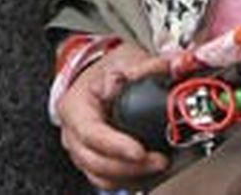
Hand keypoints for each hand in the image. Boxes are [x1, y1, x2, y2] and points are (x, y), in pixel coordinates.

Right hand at [57, 42, 171, 188]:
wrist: (97, 74)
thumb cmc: (106, 69)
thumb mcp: (124, 59)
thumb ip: (146, 65)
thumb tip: (169, 69)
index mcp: (75, 107)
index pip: (91, 133)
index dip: (115, 145)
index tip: (139, 151)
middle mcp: (72, 133)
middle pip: (95, 161)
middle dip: (129, 167)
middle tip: (159, 161)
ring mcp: (80, 150)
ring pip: (100, 177)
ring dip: (131, 177)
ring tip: (158, 166)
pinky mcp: (93, 162)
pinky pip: (107, 181)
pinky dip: (128, 180)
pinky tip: (148, 173)